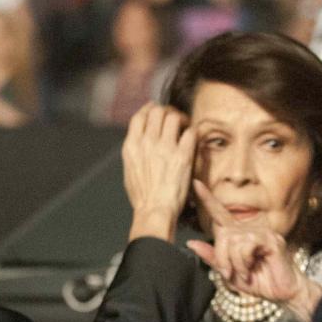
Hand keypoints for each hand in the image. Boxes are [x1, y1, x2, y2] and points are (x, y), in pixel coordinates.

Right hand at [122, 103, 195, 241]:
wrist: (154, 211)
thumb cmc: (143, 196)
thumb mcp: (130, 169)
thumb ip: (135, 151)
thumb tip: (141, 140)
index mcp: (132, 146)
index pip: (140, 116)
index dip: (149, 109)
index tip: (156, 110)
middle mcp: (147, 143)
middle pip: (157, 111)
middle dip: (166, 111)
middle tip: (174, 119)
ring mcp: (165, 148)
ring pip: (174, 116)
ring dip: (181, 118)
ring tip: (184, 126)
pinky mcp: (183, 155)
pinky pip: (190, 132)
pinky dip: (192, 132)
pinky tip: (192, 139)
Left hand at [186, 180, 321, 321]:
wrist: (282, 292)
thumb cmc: (258, 281)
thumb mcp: (229, 272)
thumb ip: (212, 257)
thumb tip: (191, 243)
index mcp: (239, 234)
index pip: (220, 213)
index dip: (208, 199)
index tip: (196, 183)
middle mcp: (249, 229)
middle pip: (223, 235)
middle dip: (222, 257)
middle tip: (229, 273)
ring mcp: (261, 232)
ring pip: (233, 241)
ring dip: (234, 263)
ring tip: (244, 273)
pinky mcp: (270, 239)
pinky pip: (246, 246)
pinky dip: (243, 262)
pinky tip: (251, 269)